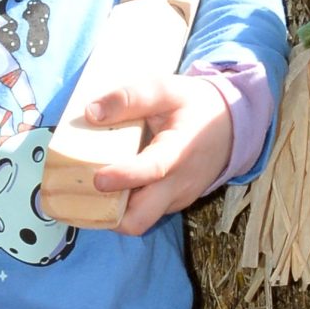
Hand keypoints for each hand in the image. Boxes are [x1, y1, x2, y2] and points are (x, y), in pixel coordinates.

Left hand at [80, 73, 234, 235]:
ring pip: (138, 220)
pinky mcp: (172, 204)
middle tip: (79, 192)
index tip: (98, 179)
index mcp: (179, 149)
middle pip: (141, 218)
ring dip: (111, 211)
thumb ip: (130, 97)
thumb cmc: (193, 105)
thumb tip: (91, 113)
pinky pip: (144, 214)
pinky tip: (109, 185)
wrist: (230, 127)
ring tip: (88, 189)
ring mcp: (176, 199)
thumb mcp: (166, 88)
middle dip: (107, 213)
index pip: (153, 169)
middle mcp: (179, 183)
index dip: (125, 177)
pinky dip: (123, 206)